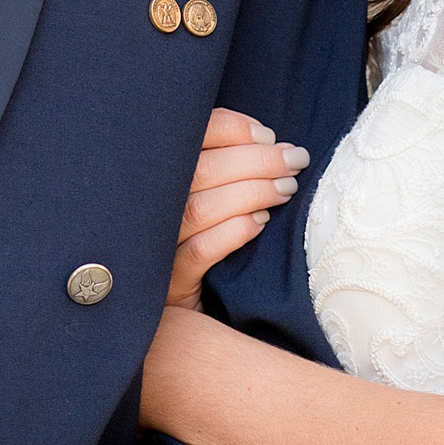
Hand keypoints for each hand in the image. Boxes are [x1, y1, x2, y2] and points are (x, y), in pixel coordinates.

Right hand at [168, 107, 308, 308]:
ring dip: (250, 192)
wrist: (182, 316)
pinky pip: (199, 251)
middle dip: (255, 159)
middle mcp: (150, 206)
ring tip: (287, 188)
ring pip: (199, 208)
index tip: (266, 134)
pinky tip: (260, 223)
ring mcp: (156, 245)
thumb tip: (271, 142)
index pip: (186, 137)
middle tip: (293, 160)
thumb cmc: (204, 239)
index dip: (228, 128)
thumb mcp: (207, 196)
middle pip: (199, 169)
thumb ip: (224, 164)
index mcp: (157, 175)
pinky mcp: (169, 282)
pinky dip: (232, 232)